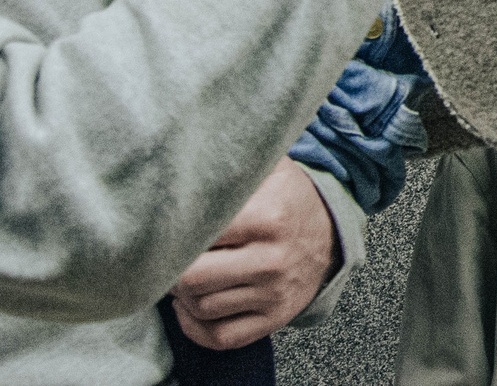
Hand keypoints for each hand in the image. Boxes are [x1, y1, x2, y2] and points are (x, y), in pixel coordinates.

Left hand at [170, 159, 338, 350]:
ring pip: (202, 308)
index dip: (173, 234)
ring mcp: (274, 294)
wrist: (332, 233)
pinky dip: (196, 328)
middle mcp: (272, 260)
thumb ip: (233, 162)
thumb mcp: (270, 168)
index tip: (164, 229)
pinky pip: (221, 338)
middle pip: (193, 279)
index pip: (199, 235)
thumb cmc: (288, 197)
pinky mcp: (274, 319)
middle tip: (168, 257)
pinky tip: (191, 306)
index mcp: (267, 218)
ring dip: (181, 295)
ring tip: (181, 275)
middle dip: (171, 270)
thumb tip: (189, 159)